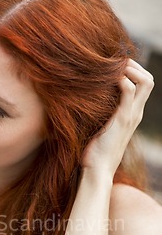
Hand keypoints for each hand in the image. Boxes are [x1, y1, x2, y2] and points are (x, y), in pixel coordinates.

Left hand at [81, 59, 153, 177]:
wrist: (97, 170)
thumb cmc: (94, 152)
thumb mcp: (100, 129)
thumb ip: (100, 116)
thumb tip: (85, 104)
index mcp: (132, 114)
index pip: (144, 84)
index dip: (133, 71)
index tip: (114, 67)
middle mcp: (136, 112)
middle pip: (149, 79)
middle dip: (135, 65)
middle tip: (115, 63)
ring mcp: (131, 115)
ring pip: (145, 81)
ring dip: (131, 69)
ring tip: (113, 68)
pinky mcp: (122, 119)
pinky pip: (129, 91)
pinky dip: (121, 79)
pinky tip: (106, 80)